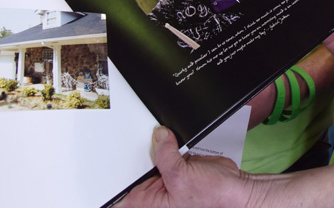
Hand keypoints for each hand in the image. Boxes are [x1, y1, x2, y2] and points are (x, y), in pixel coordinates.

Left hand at [118, 127, 249, 207]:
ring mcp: (166, 178)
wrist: (236, 189)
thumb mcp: (181, 176)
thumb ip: (164, 155)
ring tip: (150, 132)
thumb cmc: (212, 198)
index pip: (120, 194)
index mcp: (148, 203)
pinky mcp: (177, 166)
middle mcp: (154, 192)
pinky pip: (166, 151)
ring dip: (152, 146)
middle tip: (125, 134)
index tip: (97, 164)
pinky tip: (164, 135)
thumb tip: (158, 136)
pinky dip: (166, 142)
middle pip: (134, 169)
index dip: (108, 180)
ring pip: (151, 157)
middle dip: (132, 154)